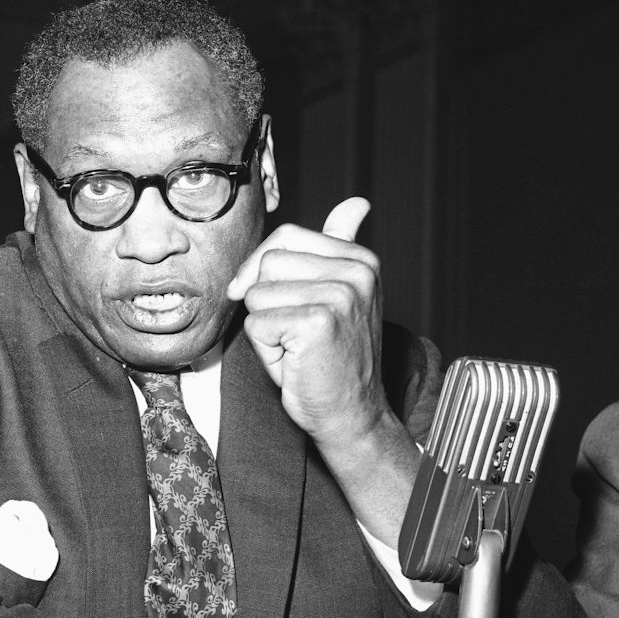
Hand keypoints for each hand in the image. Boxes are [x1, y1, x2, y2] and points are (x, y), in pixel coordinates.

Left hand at [228, 199, 415, 540]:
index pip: (284, 238)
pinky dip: (266, 350)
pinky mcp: (319, 323)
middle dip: (268, 303)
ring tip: (297, 348)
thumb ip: (338, 245)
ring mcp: (341, 296)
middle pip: (267, 263)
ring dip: (266, 327)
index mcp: (360, 259)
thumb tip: (357, 202)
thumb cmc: (332, 357)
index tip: (282, 304)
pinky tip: (296, 362)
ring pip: (258, 293)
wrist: (351, 415)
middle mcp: (357, 272)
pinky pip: (258, 324)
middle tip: (299, 334)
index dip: (265, 271)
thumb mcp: (336, 293)